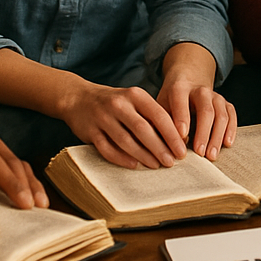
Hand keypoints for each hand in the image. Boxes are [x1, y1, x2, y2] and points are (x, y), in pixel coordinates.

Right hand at [59, 79, 187, 169]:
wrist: (78, 98)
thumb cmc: (115, 103)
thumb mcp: (134, 100)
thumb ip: (151, 115)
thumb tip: (176, 138)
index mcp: (135, 95)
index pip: (158, 114)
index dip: (171, 134)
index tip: (181, 149)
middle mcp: (119, 104)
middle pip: (143, 129)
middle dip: (159, 147)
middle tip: (171, 162)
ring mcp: (103, 117)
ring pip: (126, 140)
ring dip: (143, 155)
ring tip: (156, 165)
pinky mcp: (90, 131)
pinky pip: (107, 148)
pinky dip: (122, 159)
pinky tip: (134, 165)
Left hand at [157, 42, 236, 160]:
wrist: (189, 79)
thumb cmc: (171, 99)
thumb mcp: (161, 105)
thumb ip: (162, 123)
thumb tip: (164, 147)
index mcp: (180, 88)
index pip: (181, 101)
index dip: (182, 118)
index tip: (182, 136)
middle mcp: (200, 90)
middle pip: (205, 110)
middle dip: (203, 132)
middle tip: (199, 152)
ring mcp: (215, 96)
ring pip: (220, 115)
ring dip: (217, 136)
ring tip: (211, 155)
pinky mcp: (225, 103)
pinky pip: (231, 116)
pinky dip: (231, 130)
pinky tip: (227, 144)